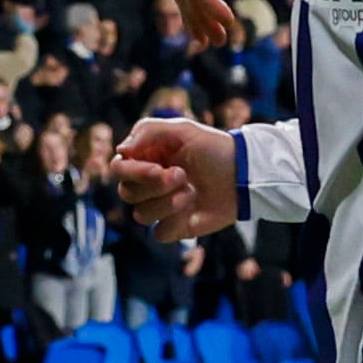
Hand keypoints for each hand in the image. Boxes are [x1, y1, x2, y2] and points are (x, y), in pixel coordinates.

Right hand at [111, 117, 239, 241]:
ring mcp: (161, 207)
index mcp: (145, 160)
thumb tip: (122, 149)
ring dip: (167, 203)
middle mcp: (148, 185)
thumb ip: (147, 131)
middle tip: (182, 174)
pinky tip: (192, 211)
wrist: (244, 173)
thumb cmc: (213, 148)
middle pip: (127, 193)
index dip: (132, 171)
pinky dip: (173, 222)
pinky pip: (159, 233)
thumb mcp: (182, 129)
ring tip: (192, 191)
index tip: (157, 166)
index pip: (118, 170)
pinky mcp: (176, 227)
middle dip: (154, 185)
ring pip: (141, 214)